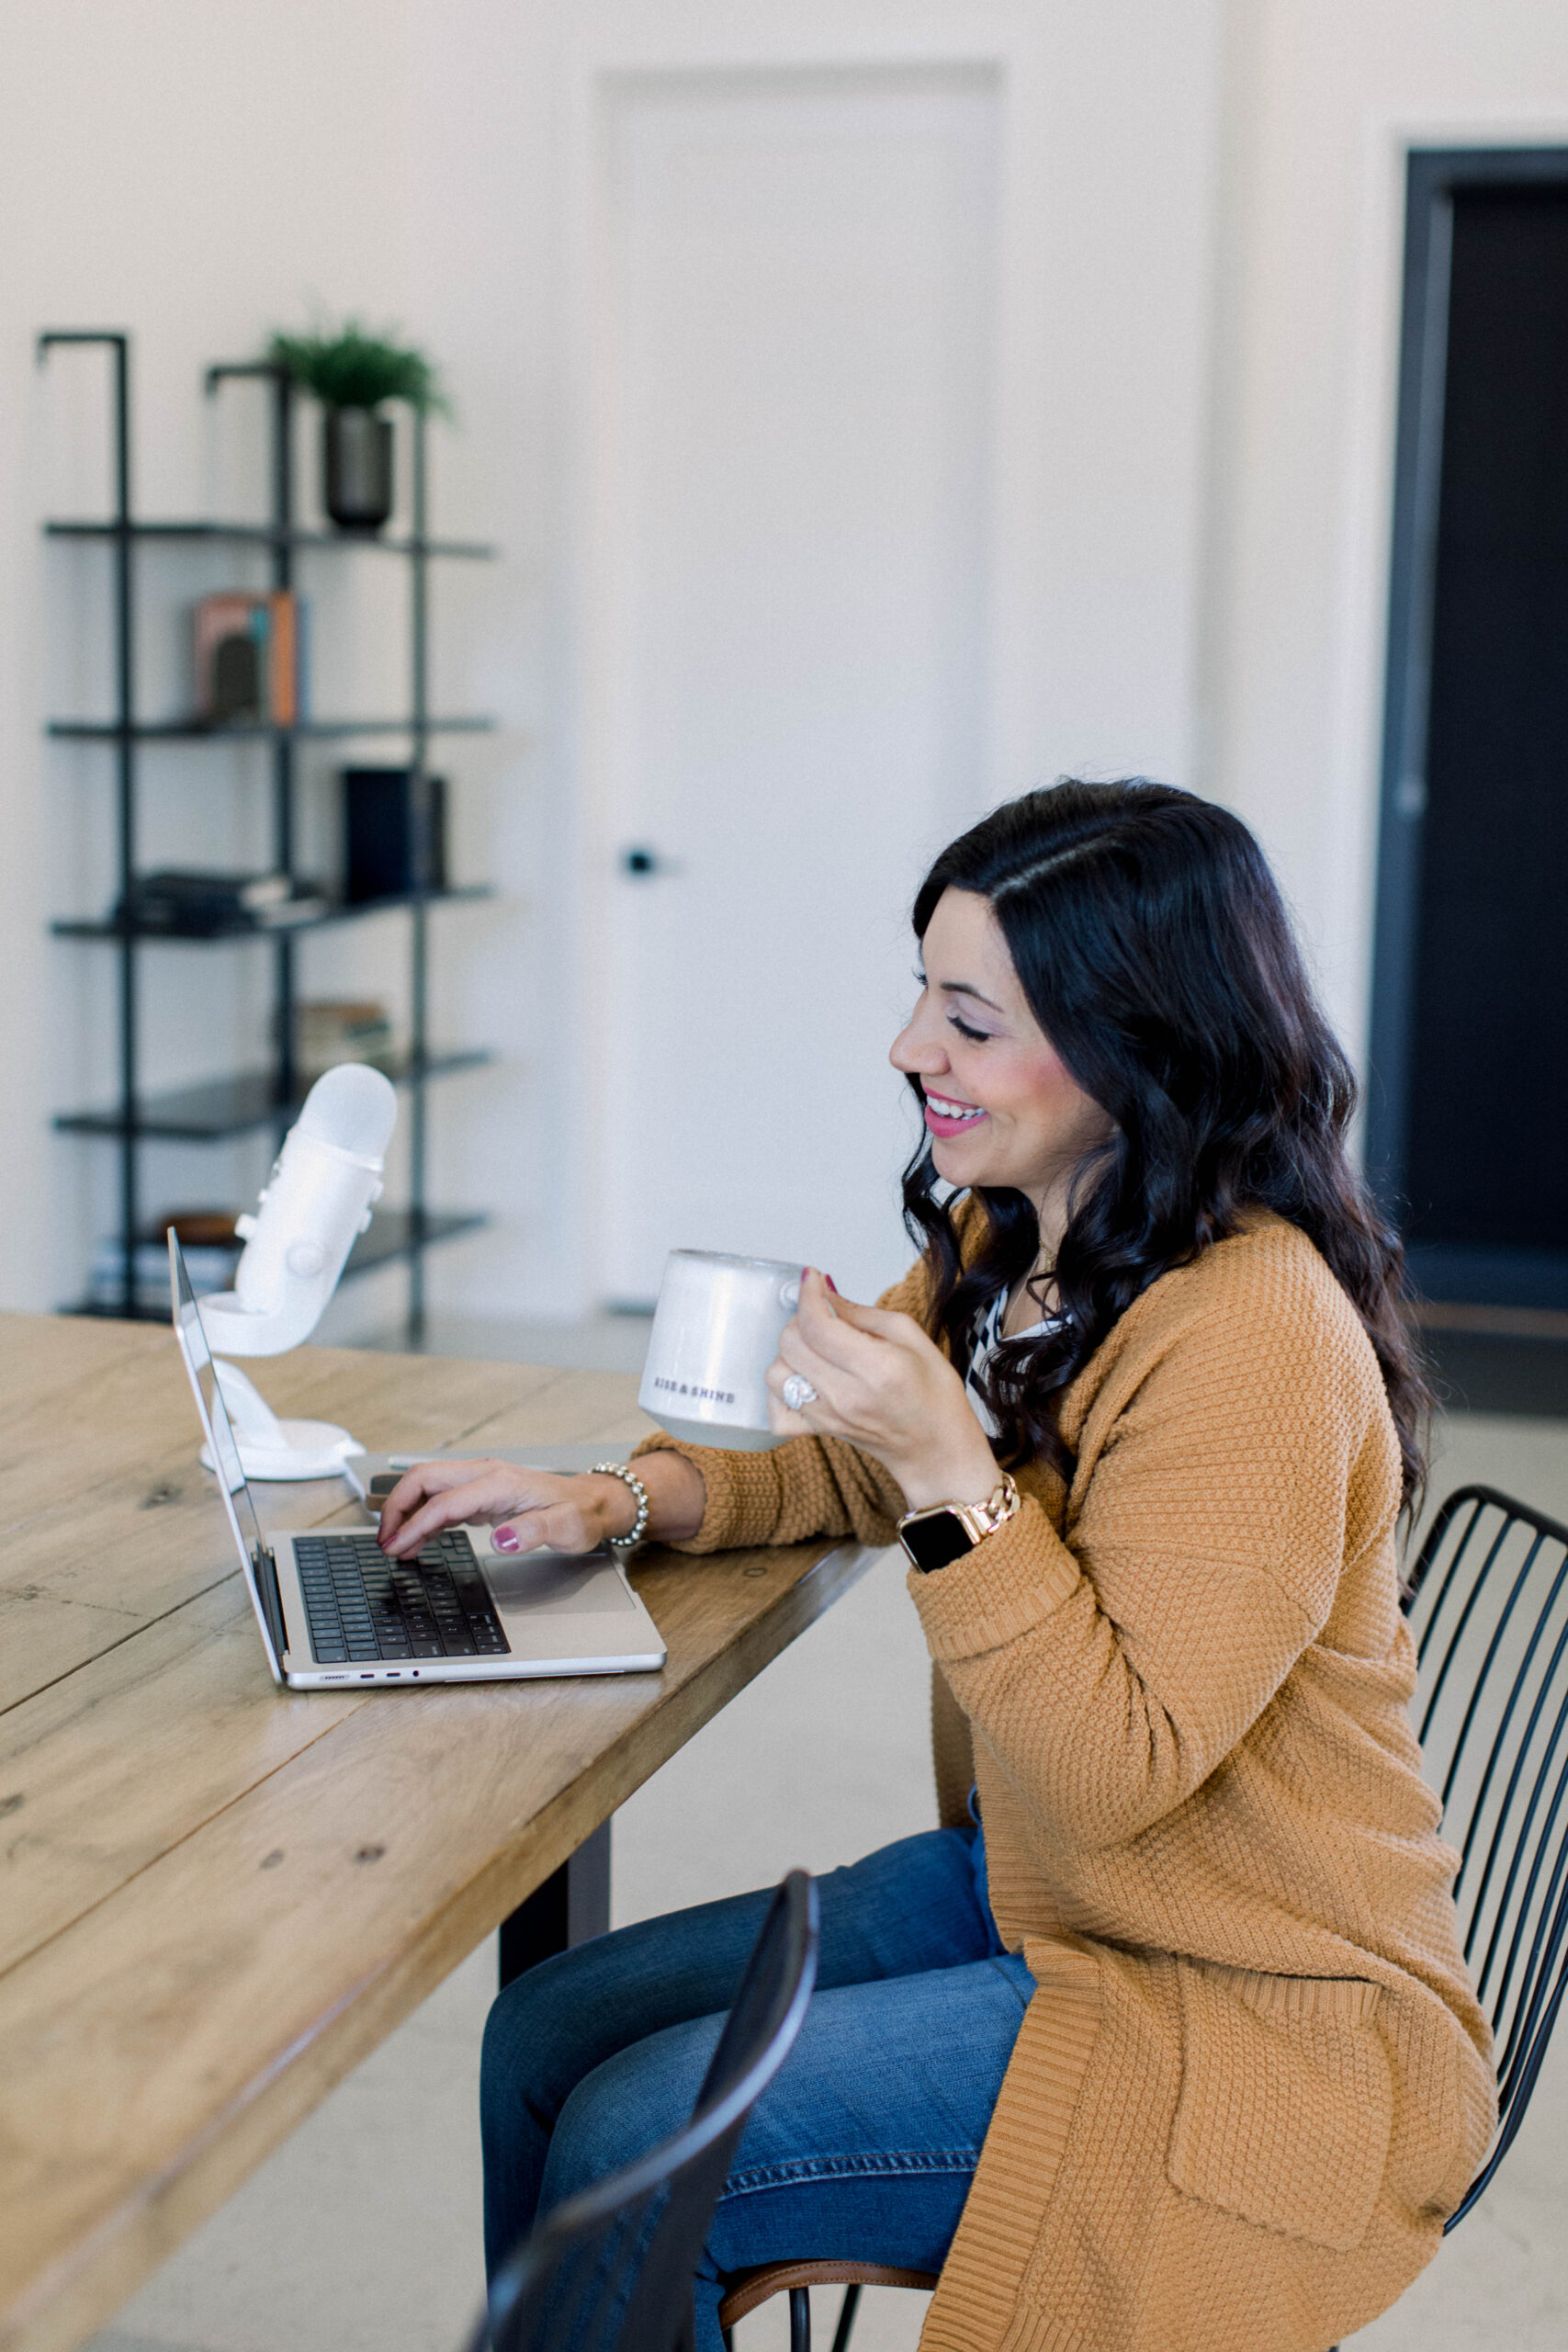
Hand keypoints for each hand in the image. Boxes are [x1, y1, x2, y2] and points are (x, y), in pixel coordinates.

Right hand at [376, 1459, 635, 1557]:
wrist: (591, 1504)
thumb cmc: (579, 1514)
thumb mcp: (565, 1527)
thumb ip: (532, 1532)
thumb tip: (502, 1538)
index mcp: (499, 1482)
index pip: (443, 1501)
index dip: (414, 1524)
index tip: (396, 1547)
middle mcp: (484, 1476)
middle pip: (423, 1479)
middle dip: (397, 1507)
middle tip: (385, 1541)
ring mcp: (480, 1483)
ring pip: (427, 1489)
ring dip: (406, 1514)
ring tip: (394, 1547)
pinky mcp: (480, 1496)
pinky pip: (440, 1502)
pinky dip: (422, 1520)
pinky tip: (416, 1541)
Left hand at [765, 1270, 1000, 1510]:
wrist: (937, 1449)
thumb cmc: (934, 1395)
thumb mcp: (912, 1337)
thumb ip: (862, 1313)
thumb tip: (826, 1295)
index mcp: (877, 1368)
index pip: (817, 1324)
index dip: (808, 1294)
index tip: (812, 1278)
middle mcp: (847, 1395)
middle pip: (790, 1344)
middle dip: (801, 1318)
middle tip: (823, 1315)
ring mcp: (829, 1417)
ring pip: (776, 1373)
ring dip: (790, 1352)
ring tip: (816, 1348)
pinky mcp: (820, 1432)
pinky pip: (776, 1412)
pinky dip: (780, 1392)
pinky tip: (804, 1379)